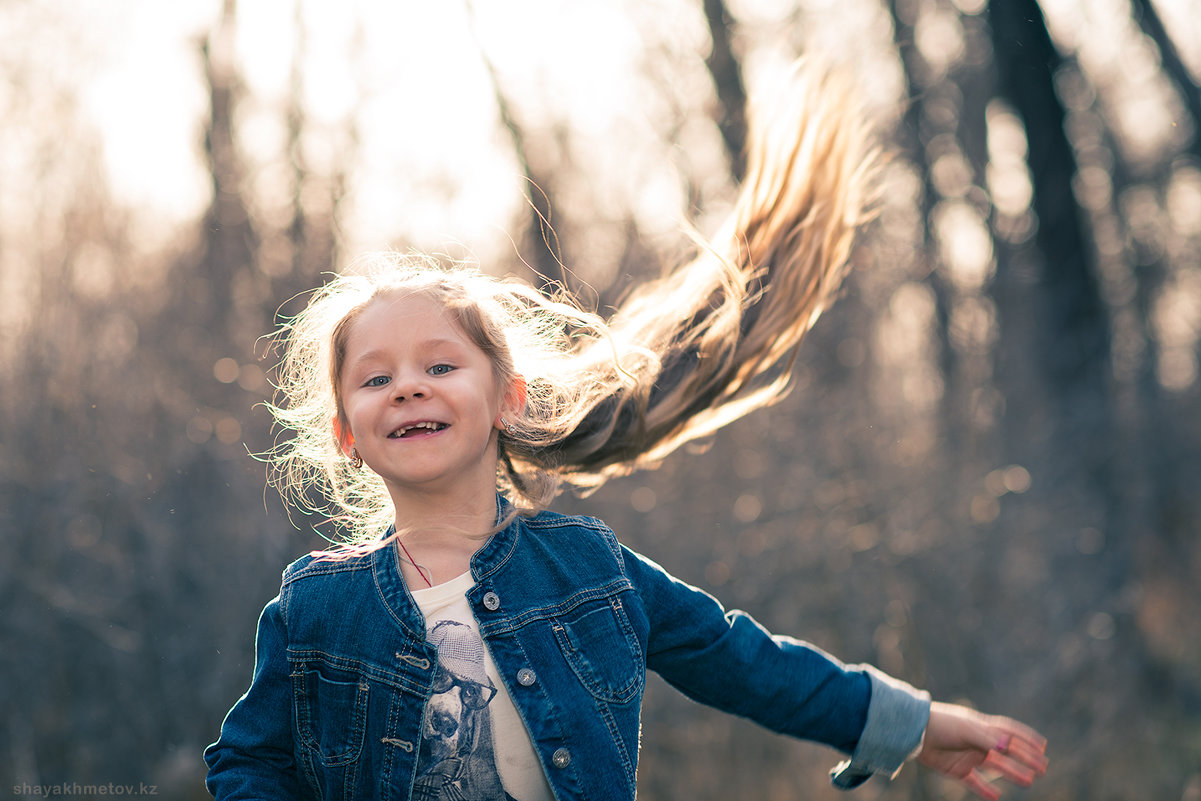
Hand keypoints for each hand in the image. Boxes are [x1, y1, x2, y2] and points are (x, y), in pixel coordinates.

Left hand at [918, 701, 1048, 800]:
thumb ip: (987, 738)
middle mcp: (979, 742)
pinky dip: (985, 790)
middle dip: (1025, 759)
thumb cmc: (942, 724)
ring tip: (1028, 782)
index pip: (1010, 733)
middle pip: (1008, 752)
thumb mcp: (967, 729)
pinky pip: (975, 782)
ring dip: (1013, 774)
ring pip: (996, 768)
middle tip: (1043, 768)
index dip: (1027, 739)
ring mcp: (969, 756)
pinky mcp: (958, 770)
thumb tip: (1008, 746)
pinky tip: (995, 798)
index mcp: (983, 727)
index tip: (1043, 747)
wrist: (914, 732)